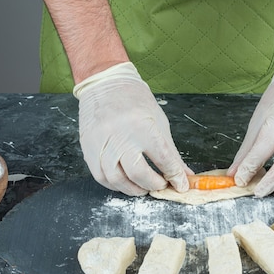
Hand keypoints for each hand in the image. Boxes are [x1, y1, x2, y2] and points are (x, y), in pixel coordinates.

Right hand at [73, 62, 189, 195]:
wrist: (105, 84)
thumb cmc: (135, 101)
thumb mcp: (159, 123)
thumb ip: (171, 153)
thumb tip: (184, 176)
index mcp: (142, 127)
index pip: (163, 159)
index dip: (174, 176)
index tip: (181, 185)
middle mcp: (120, 136)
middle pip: (138, 173)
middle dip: (153, 185)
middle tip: (160, 185)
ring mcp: (102, 143)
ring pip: (117, 179)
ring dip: (134, 189)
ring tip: (144, 187)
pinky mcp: (89, 149)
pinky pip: (101, 177)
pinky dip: (116, 185)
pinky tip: (126, 183)